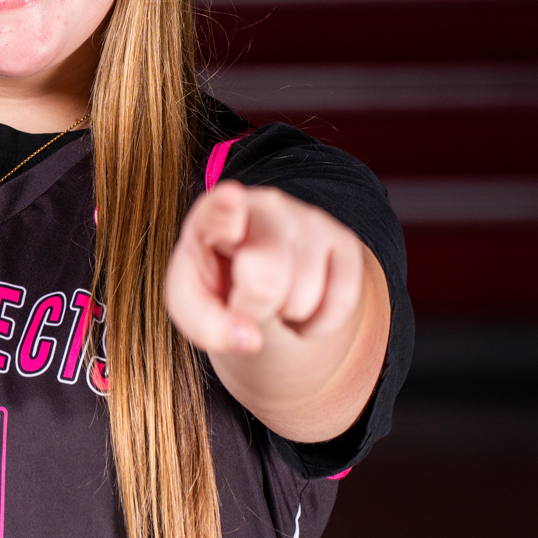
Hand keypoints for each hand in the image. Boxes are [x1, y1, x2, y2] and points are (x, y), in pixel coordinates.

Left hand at [164, 181, 389, 442]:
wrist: (259, 273)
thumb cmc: (219, 282)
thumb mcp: (193, 305)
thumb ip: (204, 324)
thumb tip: (249, 340)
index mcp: (212, 217)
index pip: (219, 210)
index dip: (226, 207)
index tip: (231, 198)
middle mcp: (265, 207)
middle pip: (265, 283)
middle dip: (254, 309)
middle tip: (245, 298)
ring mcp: (309, 218)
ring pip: (304, 298)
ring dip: (286, 315)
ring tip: (272, 295)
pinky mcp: (344, 239)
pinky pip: (341, 305)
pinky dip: (318, 324)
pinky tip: (300, 303)